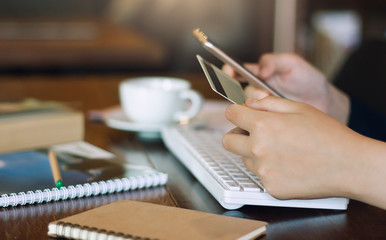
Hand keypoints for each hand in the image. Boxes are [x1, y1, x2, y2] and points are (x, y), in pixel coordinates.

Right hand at [222, 53, 349, 123]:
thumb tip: (261, 70)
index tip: (230, 72)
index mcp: (260, 74)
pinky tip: (271, 114)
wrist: (325, 103)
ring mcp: (261, 106)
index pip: (238, 71)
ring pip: (246, 107)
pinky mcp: (266, 120)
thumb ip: (274, 61)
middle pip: (240, 90)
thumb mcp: (293, 64)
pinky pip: (254, 120)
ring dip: (256, 105)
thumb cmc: (309, 81)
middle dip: (250, 91)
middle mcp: (257, 90)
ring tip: (273, 103)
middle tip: (265, 93)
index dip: (230, 71)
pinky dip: (260, 117)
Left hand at [222, 96, 365, 199]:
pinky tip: (288, 165)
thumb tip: (249, 103)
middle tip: (254, 133)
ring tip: (281, 150)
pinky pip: (260, 176)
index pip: (231, 114)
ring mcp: (263, 171)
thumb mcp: (298, 107)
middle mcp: (258, 149)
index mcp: (263, 125)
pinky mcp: (271, 188)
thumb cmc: (328, 134)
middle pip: (228, 141)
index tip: (240, 114)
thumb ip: (268, 103)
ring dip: (255, 152)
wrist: (349, 165)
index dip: (236, 112)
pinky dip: (269, 170)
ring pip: (245, 158)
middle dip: (237, 134)